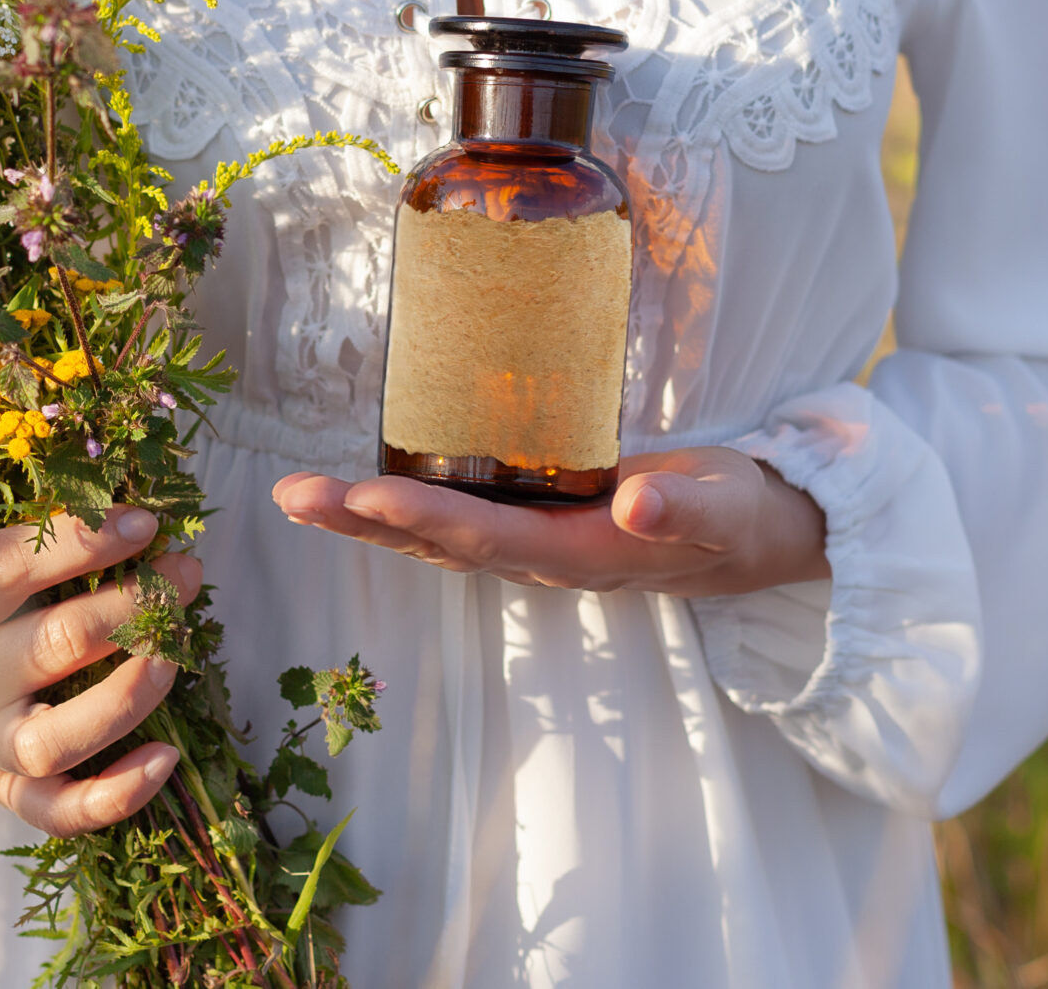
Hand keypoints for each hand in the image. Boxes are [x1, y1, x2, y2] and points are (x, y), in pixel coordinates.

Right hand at [0, 505, 200, 834]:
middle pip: (50, 646)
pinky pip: (59, 810)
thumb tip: (136, 504)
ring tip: (174, 653)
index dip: (78, 540)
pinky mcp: (3, 790)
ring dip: (129, 694)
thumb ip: (32, 533)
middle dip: (133, 606)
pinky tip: (167, 756)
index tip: (145, 520)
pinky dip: (117, 794)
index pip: (1, 567)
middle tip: (184, 573)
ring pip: (53, 739)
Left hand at [272, 446, 828, 596]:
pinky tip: (356, 490)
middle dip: (364, 522)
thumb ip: (685, 508)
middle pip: (439, 545)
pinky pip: (452, 517)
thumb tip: (635, 504)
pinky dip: (398, 505)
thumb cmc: (738, 516)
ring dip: (365, 519)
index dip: (427, 520)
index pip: (489, 540)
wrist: (752, 536)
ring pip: (435, 536)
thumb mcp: (726, 508)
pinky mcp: (531, 519)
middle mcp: (541, 558)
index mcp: (582, 555)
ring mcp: (531, 543)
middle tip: (295, 497)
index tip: (368, 496)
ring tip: (298, 496)